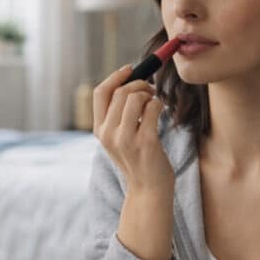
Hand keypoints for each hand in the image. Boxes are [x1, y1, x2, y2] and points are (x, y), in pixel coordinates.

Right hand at [93, 65, 173, 194]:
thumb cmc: (138, 160)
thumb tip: (131, 81)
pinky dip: (159, 104)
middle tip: (150, 88)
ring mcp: (126, 139)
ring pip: (136, 97)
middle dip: (139, 83)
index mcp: (99, 130)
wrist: (149, 190)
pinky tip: (160, 111)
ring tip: (155, 101)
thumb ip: (118, 115)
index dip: (115, 76)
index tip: (130, 69)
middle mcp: (109, 134)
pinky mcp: (145, 142)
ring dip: (150, 93)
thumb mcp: (120, 138)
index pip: (100, 93)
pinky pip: (152, 108)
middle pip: (120, 92)